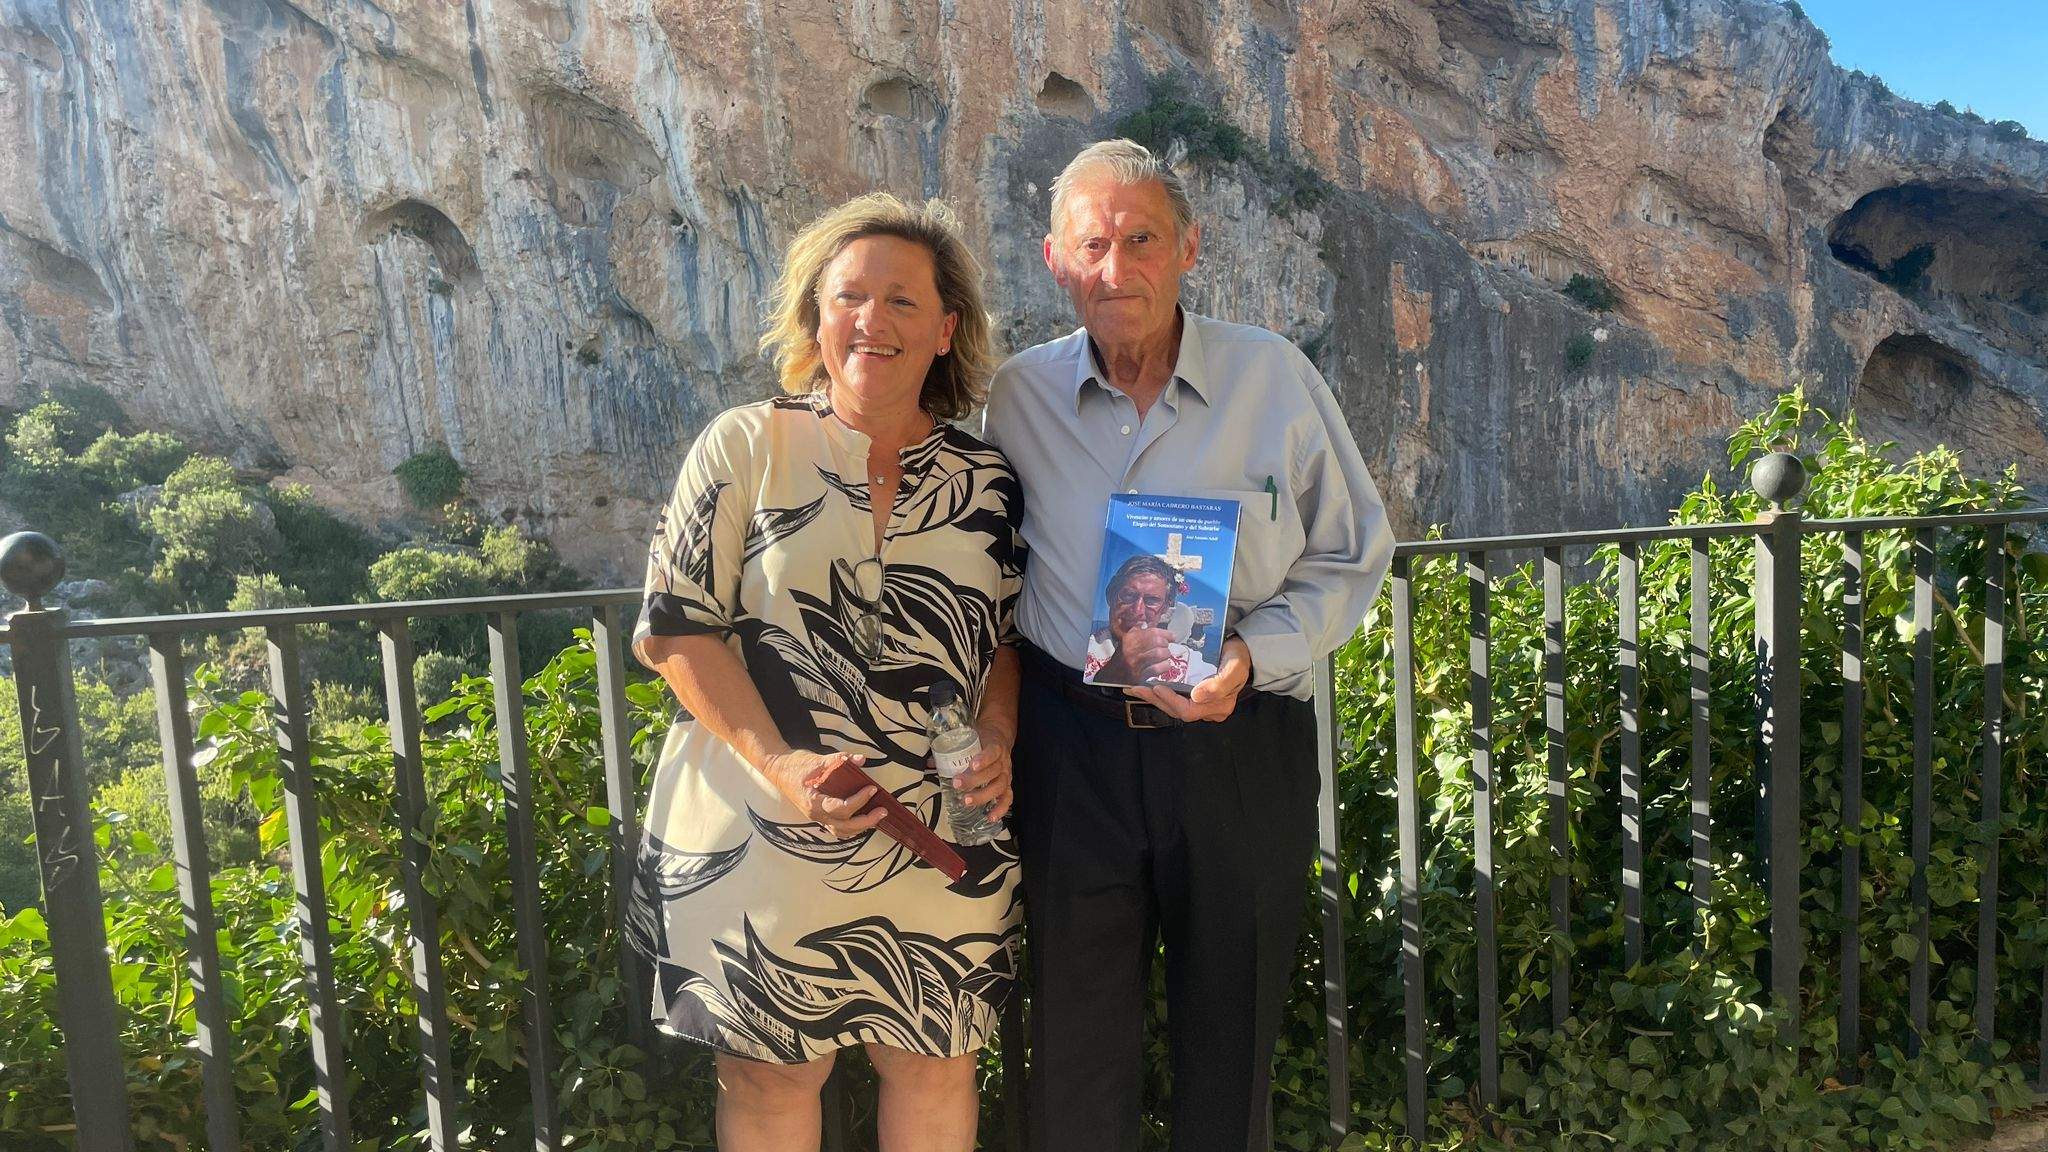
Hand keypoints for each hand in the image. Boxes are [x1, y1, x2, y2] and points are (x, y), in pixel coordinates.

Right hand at [762, 749, 887, 839]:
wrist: (777, 770)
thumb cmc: (795, 765)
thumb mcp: (816, 759)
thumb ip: (839, 760)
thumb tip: (861, 759)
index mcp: (813, 802)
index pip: (840, 808)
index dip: (859, 801)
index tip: (872, 789)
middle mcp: (815, 815)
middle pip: (844, 827)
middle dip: (866, 821)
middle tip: (883, 811)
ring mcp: (816, 818)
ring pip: (841, 832)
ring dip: (860, 827)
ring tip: (876, 817)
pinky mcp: (819, 816)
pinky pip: (837, 828)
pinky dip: (851, 826)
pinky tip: (862, 818)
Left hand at [937, 725, 1013, 821]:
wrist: (999, 738)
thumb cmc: (982, 741)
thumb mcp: (970, 738)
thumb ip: (952, 749)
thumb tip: (929, 762)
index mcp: (995, 746)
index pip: (992, 752)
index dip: (984, 759)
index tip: (972, 765)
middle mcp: (1003, 762)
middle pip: (993, 772)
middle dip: (975, 780)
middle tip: (957, 784)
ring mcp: (1007, 775)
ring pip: (999, 786)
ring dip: (983, 795)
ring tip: (967, 801)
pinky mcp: (1007, 786)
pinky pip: (1007, 799)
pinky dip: (1000, 809)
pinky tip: (990, 817)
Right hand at [1110, 626, 1180, 683]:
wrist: (1112, 677)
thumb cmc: (1123, 657)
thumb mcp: (1127, 641)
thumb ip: (1136, 631)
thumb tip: (1146, 623)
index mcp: (1130, 638)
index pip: (1152, 632)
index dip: (1166, 633)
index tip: (1172, 636)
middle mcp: (1131, 649)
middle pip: (1157, 641)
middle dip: (1165, 645)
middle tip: (1166, 648)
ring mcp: (1135, 663)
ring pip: (1159, 653)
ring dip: (1166, 655)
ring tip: (1165, 656)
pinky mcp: (1139, 676)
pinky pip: (1157, 668)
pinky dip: (1165, 666)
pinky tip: (1164, 665)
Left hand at [1125, 637, 1251, 722]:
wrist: (1242, 651)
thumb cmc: (1239, 659)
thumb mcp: (1234, 669)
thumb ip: (1218, 685)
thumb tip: (1197, 696)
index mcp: (1218, 707)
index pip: (1188, 711)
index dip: (1170, 700)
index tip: (1156, 687)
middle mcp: (1208, 709)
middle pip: (1176, 710)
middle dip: (1155, 699)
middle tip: (1135, 688)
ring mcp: (1201, 704)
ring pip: (1173, 705)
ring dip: (1153, 697)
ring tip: (1135, 688)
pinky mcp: (1194, 696)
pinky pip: (1175, 698)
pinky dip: (1160, 692)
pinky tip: (1147, 685)